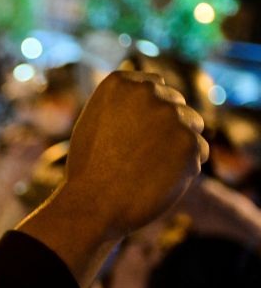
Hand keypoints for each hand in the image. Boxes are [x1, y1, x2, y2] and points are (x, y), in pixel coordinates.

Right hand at [16, 71, 207, 287]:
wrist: (94, 204)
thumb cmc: (89, 169)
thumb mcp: (95, 123)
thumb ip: (123, 103)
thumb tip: (155, 90)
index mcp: (120, 83)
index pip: (152, 85)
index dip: (146, 111)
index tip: (131, 134)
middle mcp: (147, 92)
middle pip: (175, 103)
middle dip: (164, 127)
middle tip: (139, 156)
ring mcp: (171, 115)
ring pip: (192, 124)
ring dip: (179, 143)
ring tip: (149, 168)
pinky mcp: (189, 142)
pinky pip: (199, 150)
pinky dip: (185, 166)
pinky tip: (159, 179)